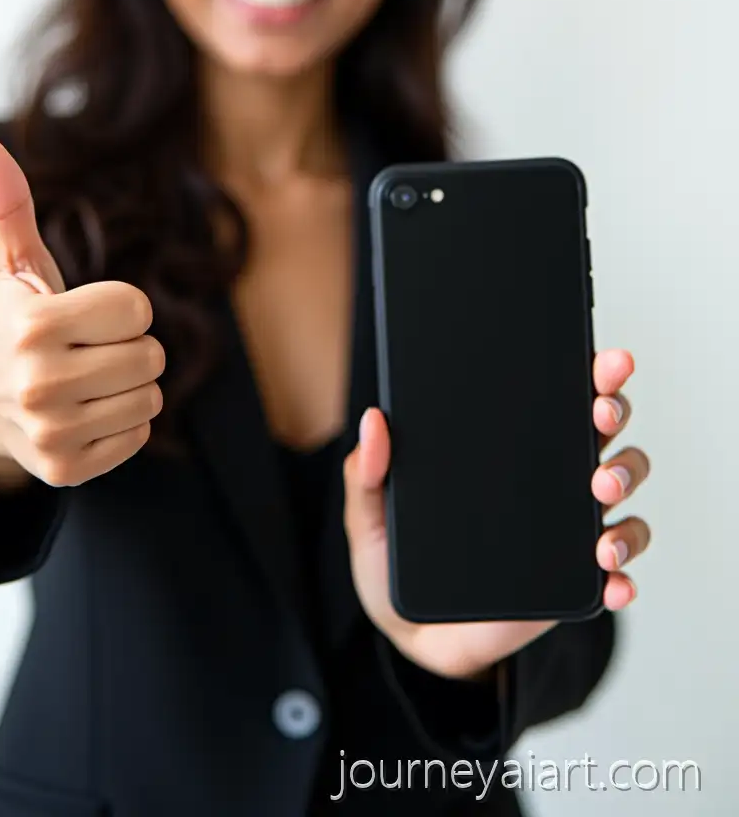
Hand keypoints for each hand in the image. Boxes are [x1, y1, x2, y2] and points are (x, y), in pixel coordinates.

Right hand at [0, 137, 163, 487]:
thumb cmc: (16, 321)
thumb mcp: (14, 265)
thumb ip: (10, 205)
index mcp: (31, 327)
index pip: (138, 309)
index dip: (120, 308)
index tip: (85, 315)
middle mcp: (38, 384)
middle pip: (151, 355)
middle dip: (127, 347)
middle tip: (85, 351)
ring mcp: (51, 434)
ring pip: (151, 395)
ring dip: (128, 385)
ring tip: (86, 381)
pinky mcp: (67, 471)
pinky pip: (140, 434)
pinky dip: (122, 422)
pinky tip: (84, 414)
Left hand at [342, 349, 649, 679]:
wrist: (412, 637)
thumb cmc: (396, 565)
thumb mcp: (371, 516)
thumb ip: (369, 474)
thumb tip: (373, 420)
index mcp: (503, 451)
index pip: (552, 397)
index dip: (586, 372)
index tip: (598, 358)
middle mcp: (547, 480)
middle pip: (601, 430)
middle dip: (612, 411)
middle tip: (599, 413)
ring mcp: (566, 530)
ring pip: (622, 491)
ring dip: (624, 481)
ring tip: (600, 492)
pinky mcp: (573, 582)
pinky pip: (617, 572)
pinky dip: (623, 573)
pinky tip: (612, 577)